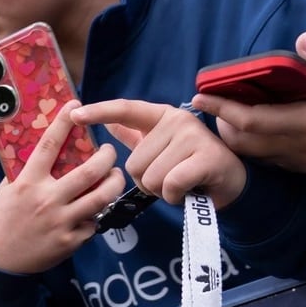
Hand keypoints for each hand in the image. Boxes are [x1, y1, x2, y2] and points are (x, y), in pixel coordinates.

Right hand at [0, 111, 124, 274]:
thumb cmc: (0, 221)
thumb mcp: (6, 191)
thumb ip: (25, 173)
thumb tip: (44, 150)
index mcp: (27, 183)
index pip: (49, 146)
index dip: (63, 123)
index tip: (75, 105)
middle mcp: (47, 200)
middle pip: (90, 171)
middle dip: (107, 157)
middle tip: (109, 152)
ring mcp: (61, 222)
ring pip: (101, 197)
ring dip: (114, 182)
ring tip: (115, 176)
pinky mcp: (70, 241)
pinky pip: (93, 223)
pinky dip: (96, 214)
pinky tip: (94, 209)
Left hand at [74, 101, 247, 207]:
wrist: (230, 182)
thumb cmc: (190, 166)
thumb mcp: (161, 148)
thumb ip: (136, 135)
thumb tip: (109, 123)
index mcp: (161, 116)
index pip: (125, 110)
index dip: (99, 112)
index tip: (75, 115)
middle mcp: (177, 120)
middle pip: (133, 163)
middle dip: (146, 181)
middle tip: (169, 178)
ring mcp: (193, 136)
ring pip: (150, 177)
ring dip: (161, 191)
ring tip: (180, 184)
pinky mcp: (205, 157)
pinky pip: (170, 185)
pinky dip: (175, 196)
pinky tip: (187, 191)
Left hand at [188, 32, 305, 183]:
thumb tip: (301, 39)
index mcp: (304, 125)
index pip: (249, 120)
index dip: (221, 109)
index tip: (200, 96)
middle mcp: (297, 147)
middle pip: (244, 142)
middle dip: (222, 125)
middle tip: (210, 105)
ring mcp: (303, 161)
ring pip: (256, 155)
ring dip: (237, 138)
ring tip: (227, 118)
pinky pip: (273, 161)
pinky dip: (256, 148)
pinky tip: (258, 134)